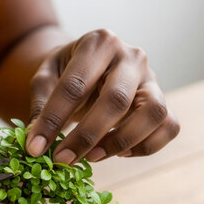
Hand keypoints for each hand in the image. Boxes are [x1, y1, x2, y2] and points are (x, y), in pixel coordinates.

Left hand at [26, 29, 179, 163]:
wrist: (89, 65)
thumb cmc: (65, 72)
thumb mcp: (45, 79)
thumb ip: (40, 108)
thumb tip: (36, 144)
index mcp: (97, 43)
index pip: (75, 85)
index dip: (53, 120)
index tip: (35, 148)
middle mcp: (131, 57)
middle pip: (116, 100)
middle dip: (86, 136)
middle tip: (62, 160)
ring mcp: (152, 78)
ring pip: (153, 113)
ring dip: (122, 142)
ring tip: (93, 157)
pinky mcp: (163, 100)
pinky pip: (169, 127)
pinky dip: (147, 146)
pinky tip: (120, 153)